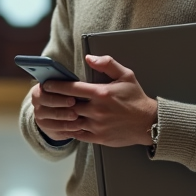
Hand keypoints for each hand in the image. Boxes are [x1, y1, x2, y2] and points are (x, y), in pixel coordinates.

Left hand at [31, 55, 157, 146]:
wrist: (148, 123)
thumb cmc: (136, 98)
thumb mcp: (126, 75)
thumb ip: (107, 63)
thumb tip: (89, 58)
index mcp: (101, 93)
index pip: (72, 88)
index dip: (56, 86)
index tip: (47, 85)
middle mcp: (97, 110)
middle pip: (68, 105)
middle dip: (57, 101)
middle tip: (47, 98)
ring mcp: (97, 125)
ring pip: (71, 121)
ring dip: (62, 116)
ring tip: (55, 111)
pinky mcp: (98, 138)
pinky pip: (78, 134)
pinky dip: (70, 129)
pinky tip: (67, 123)